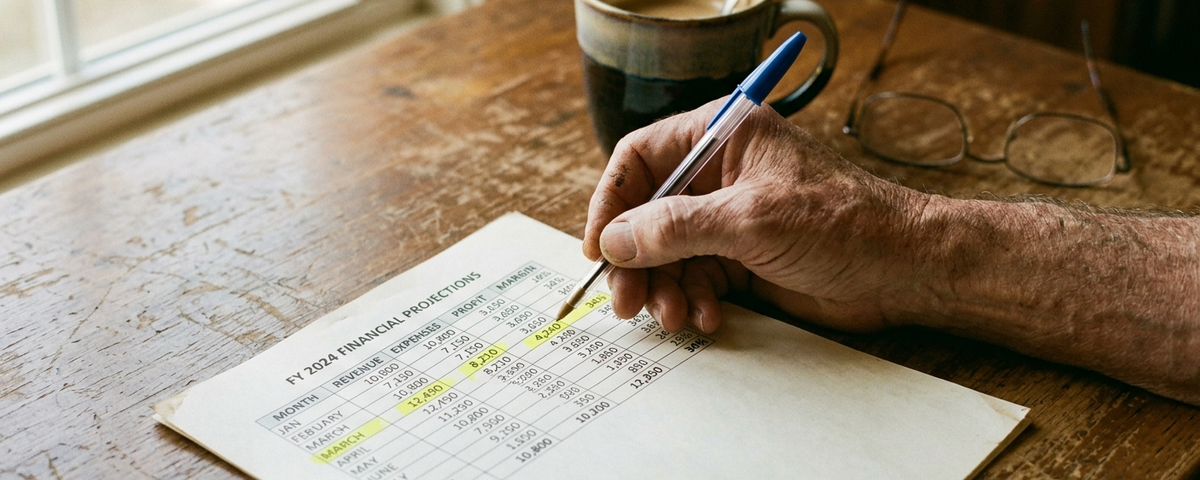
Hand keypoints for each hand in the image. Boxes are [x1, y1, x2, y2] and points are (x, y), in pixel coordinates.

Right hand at [584, 98, 931, 333]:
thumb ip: (676, 228)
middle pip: (647, 214)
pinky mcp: (743, 258)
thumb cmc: (844, 223)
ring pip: (668, 254)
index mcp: (721, 138)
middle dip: (636, 260)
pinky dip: (694, 302)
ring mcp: (730, 218)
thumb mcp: (751, 220)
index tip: (599, 246)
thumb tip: (616, 239)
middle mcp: (720, 175)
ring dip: (664, 289)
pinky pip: (696, 279)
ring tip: (675, 317)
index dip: (611, 202)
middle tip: (628, 301)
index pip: (640, 159)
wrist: (904, 270)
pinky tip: (708, 319)